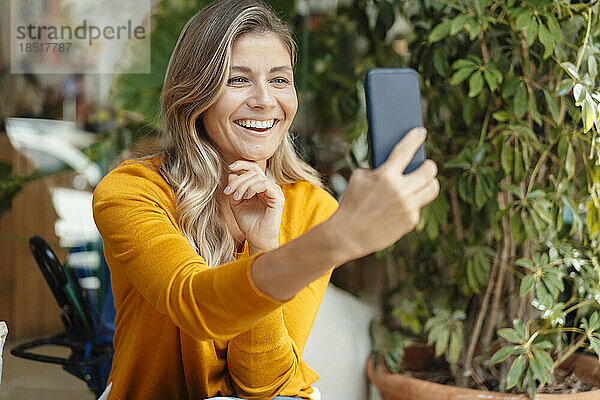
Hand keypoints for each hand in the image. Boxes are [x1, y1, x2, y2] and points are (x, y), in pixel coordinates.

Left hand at [223, 160, 283, 252]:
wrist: (256, 238)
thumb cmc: (248, 222)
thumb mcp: (236, 203)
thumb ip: (234, 188)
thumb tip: (232, 173)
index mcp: (260, 186)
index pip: (253, 168)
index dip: (242, 164)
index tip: (230, 167)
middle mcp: (269, 186)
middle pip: (253, 171)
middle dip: (238, 179)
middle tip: (228, 192)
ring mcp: (275, 191)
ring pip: (258, 177)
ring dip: (243, 185)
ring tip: (237, 197)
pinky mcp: (278, 198)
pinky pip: (265, 184)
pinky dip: (253, 188)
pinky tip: (246, 196)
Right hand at [327, 127, 439, 261]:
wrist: (347, 235)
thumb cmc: (351, 204)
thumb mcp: (358, 179)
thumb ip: (377, 170)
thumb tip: (393, 165)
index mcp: (385, 176)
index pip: (405, 151)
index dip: (415, 138)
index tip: (421, 132)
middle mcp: (400, 190)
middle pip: (428, 171)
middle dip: (429, 165)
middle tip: (427, 164)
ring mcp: (407, 206)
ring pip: (432, 189)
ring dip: (430, 182)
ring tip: (426, 181)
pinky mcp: (410, 221)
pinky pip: (419, 206)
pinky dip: (413, 203)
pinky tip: (406, 203)